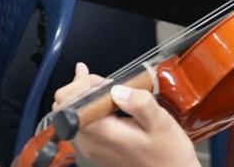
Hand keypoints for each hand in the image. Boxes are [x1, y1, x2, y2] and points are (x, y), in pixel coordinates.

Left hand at [62, 63, 199, 166]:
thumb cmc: (168, 151)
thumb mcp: (160, 123)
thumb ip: (140, 104)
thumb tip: (116, 90)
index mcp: (100, 133)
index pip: (68, 102)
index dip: (81, 85)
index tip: (106, 83)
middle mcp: (87, 143)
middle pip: (64, 107)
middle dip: (80, 88)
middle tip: (106, 84)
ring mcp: (89, 148)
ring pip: (70, 115)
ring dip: (83, 96)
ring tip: (102, 85)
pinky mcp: (94, 150)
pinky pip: (80, 124)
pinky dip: (86, 107)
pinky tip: (99, 97)